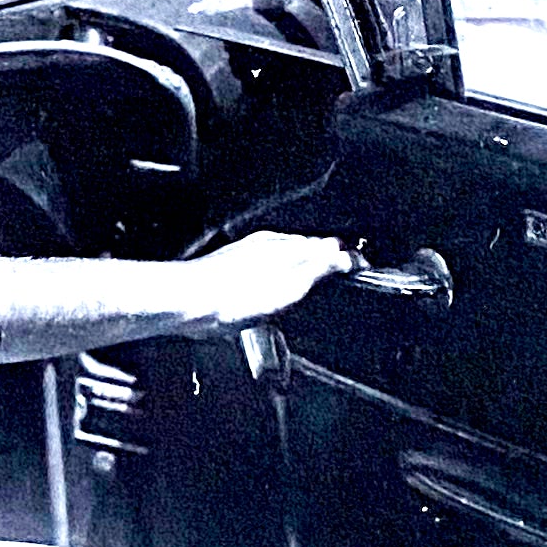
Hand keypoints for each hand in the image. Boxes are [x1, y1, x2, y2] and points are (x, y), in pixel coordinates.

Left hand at [160, 232, 352, 326]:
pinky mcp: (231, 268)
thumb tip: (343, 256)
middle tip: (344, 269)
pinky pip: (267, 263)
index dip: (346, 258)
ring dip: (304, 262)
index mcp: (284, 246)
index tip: (360, 267)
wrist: (187, 302)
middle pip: (307, 247)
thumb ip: (317, 268)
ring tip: (317, 275)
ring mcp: (247, 254)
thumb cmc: (231, 298)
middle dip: (327, 257)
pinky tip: (276, 285)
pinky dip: (281, 271)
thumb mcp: (287, 286)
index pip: (327, 246)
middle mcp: (266, 244)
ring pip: (286, 253)